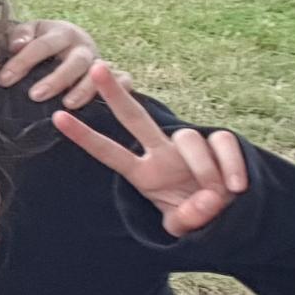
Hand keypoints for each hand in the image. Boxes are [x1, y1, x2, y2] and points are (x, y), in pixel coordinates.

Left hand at [0, 19, 112, 105]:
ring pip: (97, 74)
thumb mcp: (30, 32)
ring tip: (67, 104)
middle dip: (56, 79)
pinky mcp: (114, 75)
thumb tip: (17, 46)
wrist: (67, 43)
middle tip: (35, 95)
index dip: (22, 62)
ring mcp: (100, 61)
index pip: (42, 45)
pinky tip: (106, 103)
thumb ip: (20, 36)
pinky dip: (121, 89)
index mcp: (61, 33)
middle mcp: (83, 46)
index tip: (4, 80)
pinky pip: (124, 80)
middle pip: (74, 61)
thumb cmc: (42, 40)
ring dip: (84, 89)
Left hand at [52, 63, 248, 236]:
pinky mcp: (219, 143)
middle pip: (134, 117)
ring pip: (187, 139)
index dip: (85, 137)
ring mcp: (189, 147)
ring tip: (218, 195)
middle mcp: (162, 154)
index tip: (57, 117)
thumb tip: (206, 202)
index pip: (109, 153)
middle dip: (115, 93)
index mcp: (144, 175)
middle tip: (97, 67)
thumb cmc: (199, 218)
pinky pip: (222, 142)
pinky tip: (237, 187)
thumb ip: (189, 219)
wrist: (233, 215)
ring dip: (204, 169)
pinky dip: (231, 164)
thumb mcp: (185, 227)